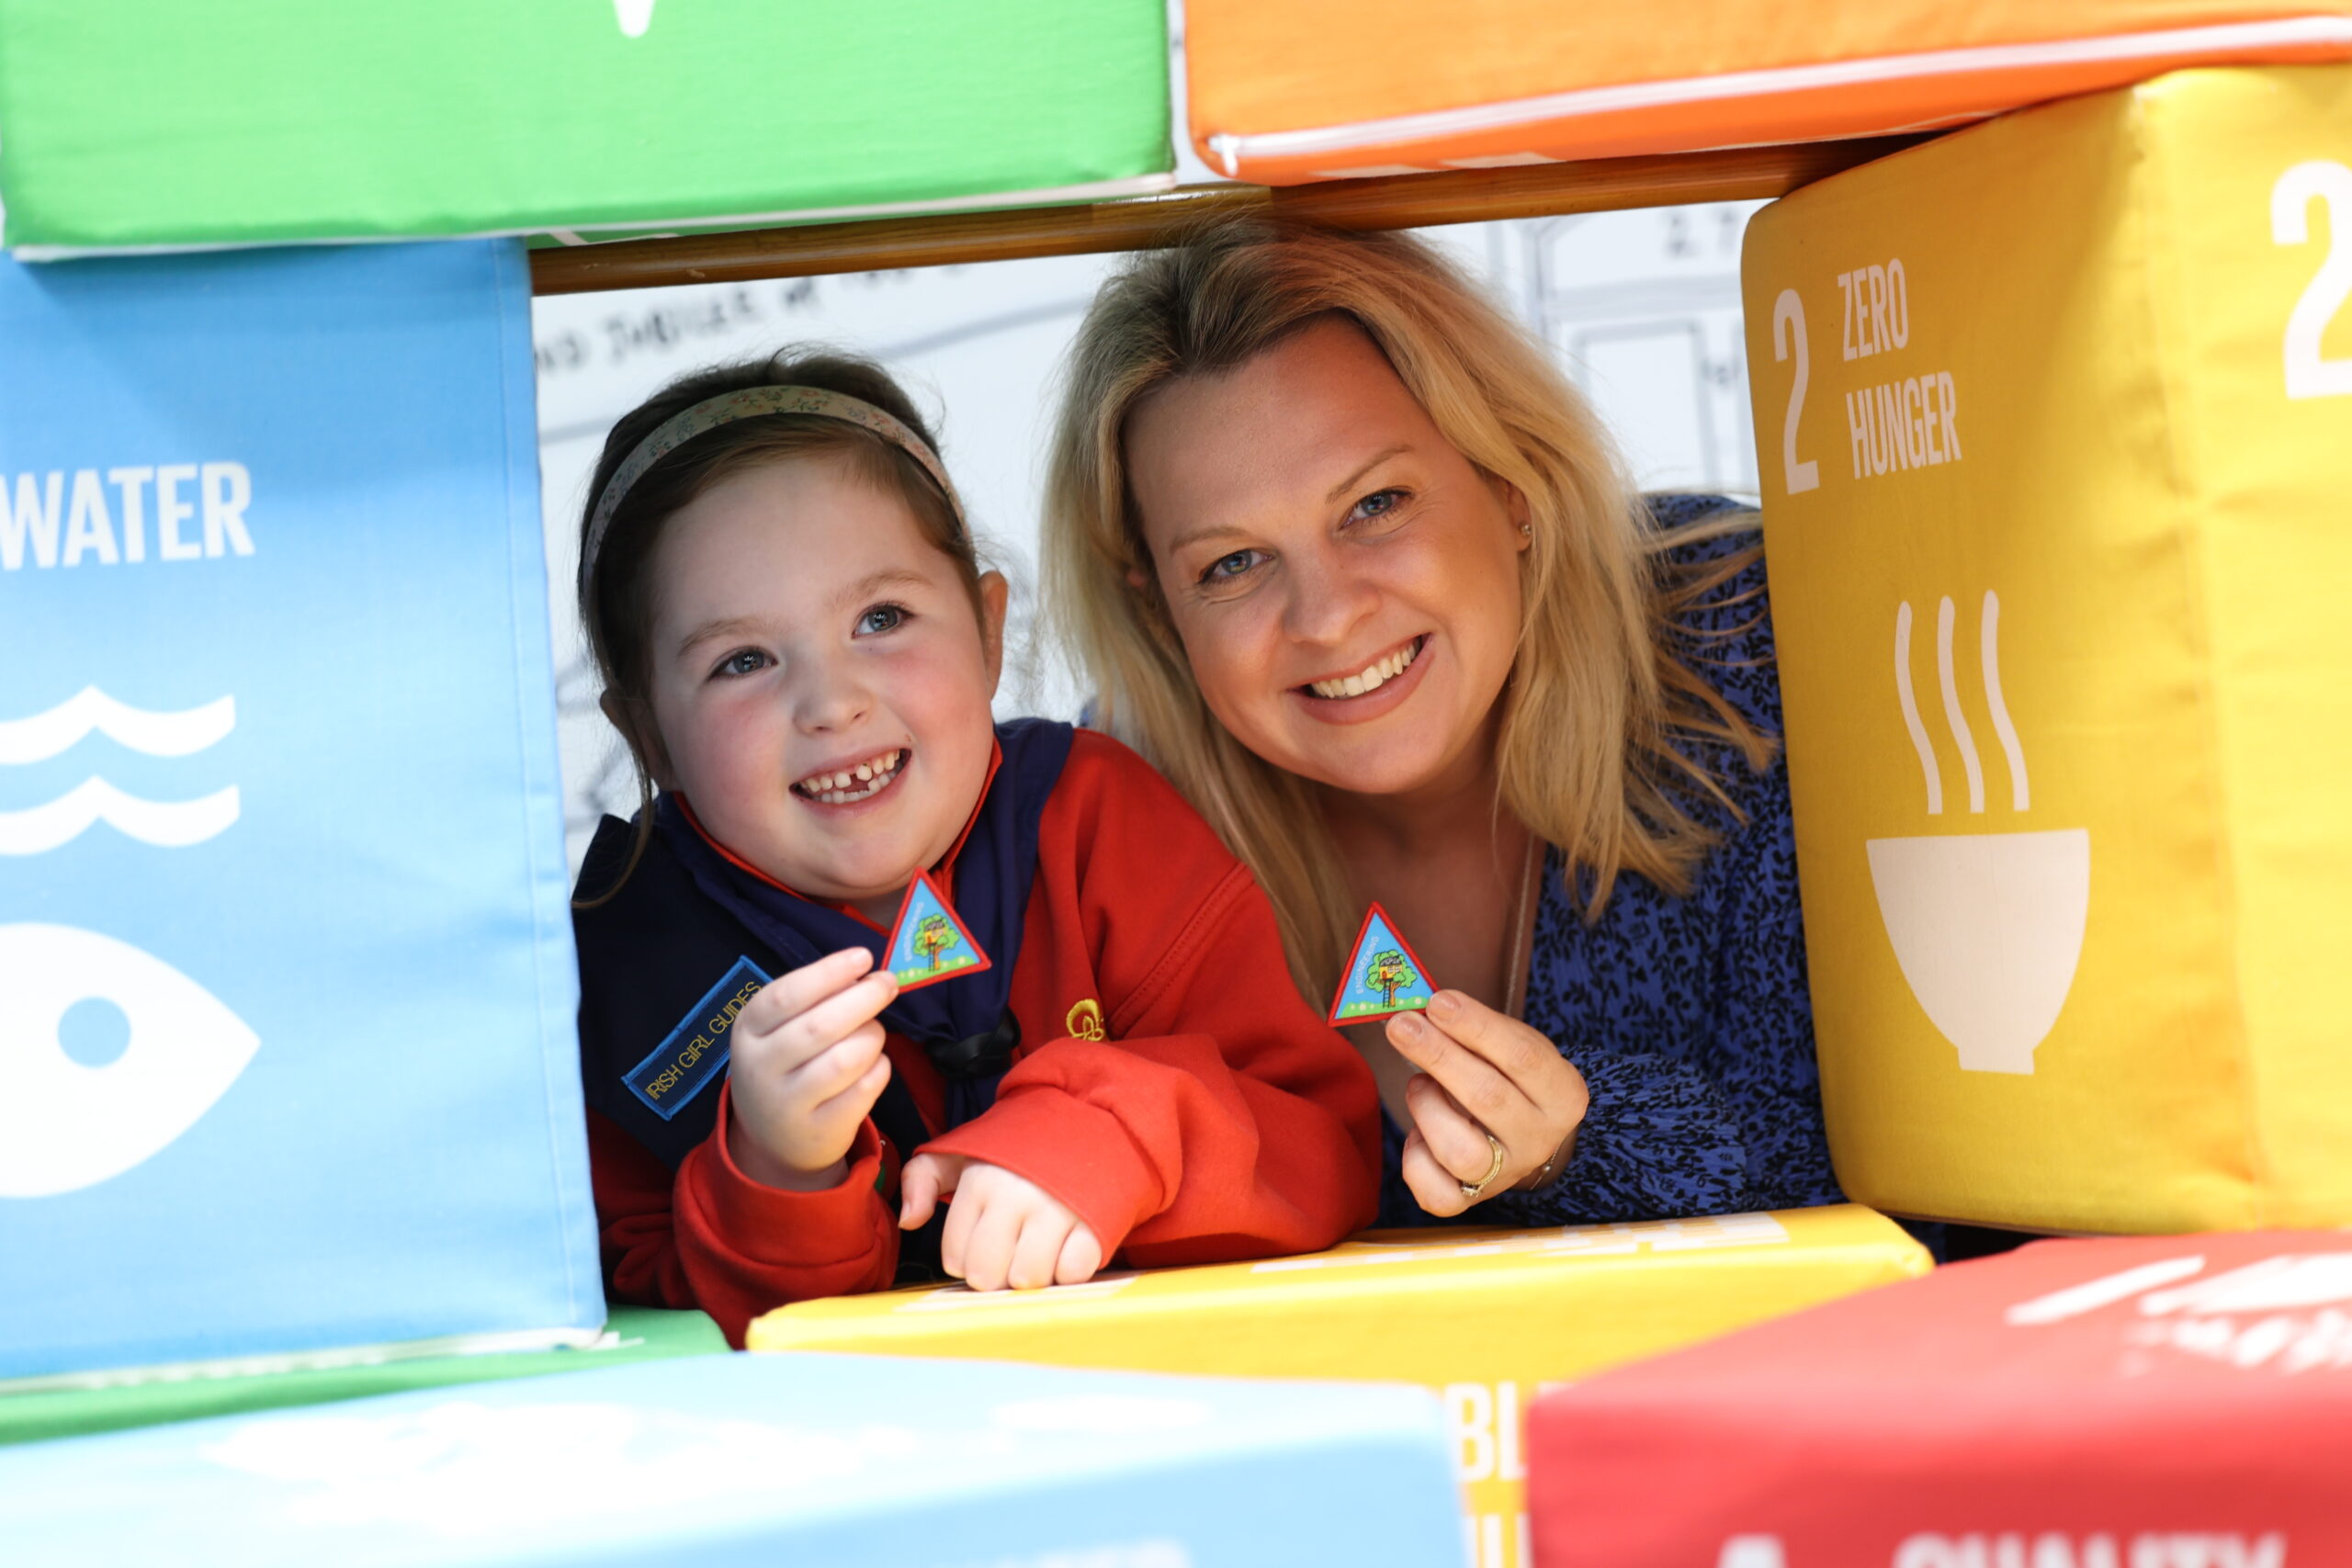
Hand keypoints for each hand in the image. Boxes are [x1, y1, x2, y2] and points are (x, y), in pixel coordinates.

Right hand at [725, 948, 896, 1190]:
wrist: (773, 1141)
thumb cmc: (785, 1067)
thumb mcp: (778, 1031)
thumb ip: (813, 1001)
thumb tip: (865, 972)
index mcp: (748, 1031)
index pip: (785, 996)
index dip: (828, 972)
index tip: (864, 956)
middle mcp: (760, 1068)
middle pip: (820, 1026)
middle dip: (864, 998)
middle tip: (888, 983)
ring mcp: (788, 1105)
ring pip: (846, 1059)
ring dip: (872, 1036)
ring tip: (874, 1032)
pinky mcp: (819, 1131)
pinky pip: (864, 1089)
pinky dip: (879, 1068)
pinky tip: (875, 1063)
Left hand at [899, 1154, 1102, 1290]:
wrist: (1088, 1120)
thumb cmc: (1018, 1148)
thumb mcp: (962, 1152)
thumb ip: (921, 1179)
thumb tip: (908, 1221)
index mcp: (980, 1181)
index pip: (955, 1257)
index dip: (965, 1258)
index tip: (980, 1240)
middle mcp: (1016, 1195)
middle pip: (987, 1276)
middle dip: (993, 1274)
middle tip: (1007, 1253)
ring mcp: (1058, 1210)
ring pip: (1027, 1279)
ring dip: (1030, 1275)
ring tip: (1035, 1251)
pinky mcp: (1093, 1223)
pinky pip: (1071, 1273)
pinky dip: (1067, 1270)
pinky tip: (1065, 1249)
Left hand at [1385, 989, 1588, 1218]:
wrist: (1524, 1136)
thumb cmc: (1510, 1078)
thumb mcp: (1511, 1046)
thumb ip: (1476, 1029)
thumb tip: (1423, 1010)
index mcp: (1563, 1095)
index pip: (1523, 1057)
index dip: (1477, 1027)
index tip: (1438, 1002)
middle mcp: (1539, 1140)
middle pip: (1488, 1098)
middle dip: (1438, 1056)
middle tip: (1402, 1026)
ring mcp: (1505, 1175)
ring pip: (1461, 1152)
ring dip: (1427, 1107)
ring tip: (1419, 1084)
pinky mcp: (1471, 1201)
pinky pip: (1437, 1195)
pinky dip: (1415, 1160)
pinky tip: (1418, 1133)